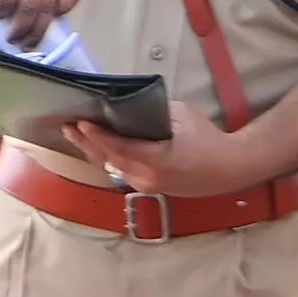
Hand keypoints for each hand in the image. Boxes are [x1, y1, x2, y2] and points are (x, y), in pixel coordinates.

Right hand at [0, 0, 82, 44]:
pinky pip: (6, 1)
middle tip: (26, 42)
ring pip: (29, 6)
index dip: (65, 8)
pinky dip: (1, 12)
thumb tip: (39, 25)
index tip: (50, 18)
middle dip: (37, 29)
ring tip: (11, 35)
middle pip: (48, 4)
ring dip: (20, 27)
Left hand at [65, 101, 260, 197]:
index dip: (97, 136)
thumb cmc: (207, 138)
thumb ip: (153, 113)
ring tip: (76, 137)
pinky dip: (108, 159)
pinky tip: (98, 149)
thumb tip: (130, 108)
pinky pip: (122, 173)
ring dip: (94, 152)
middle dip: (87, 143)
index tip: (81, 124)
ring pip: (112, 168)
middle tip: (68, 127)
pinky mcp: (149, 188)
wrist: (230, 168)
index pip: (118, 148)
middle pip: (108, 160)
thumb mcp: (181, 116)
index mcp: (155, 160)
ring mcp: (146, 186)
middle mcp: (146, 177)